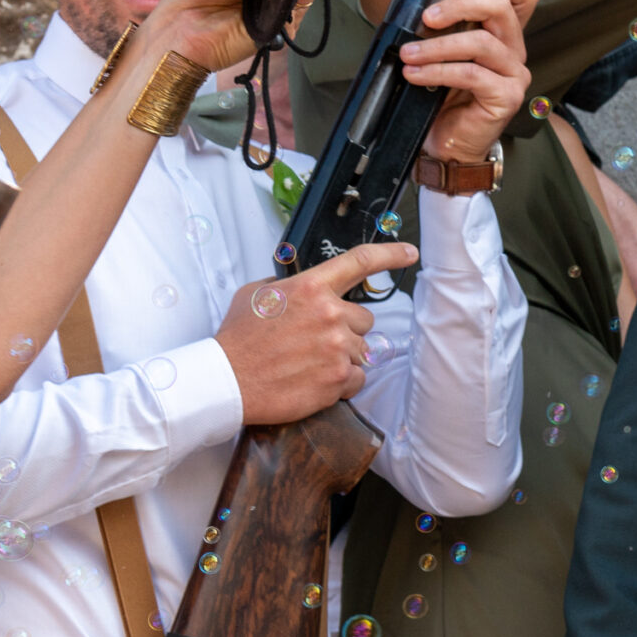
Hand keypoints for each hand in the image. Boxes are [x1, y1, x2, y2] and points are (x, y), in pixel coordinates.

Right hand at [214, 242, 418, 424]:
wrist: (226, 381)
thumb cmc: (238, 340)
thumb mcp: (256, 295)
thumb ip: (288, 286)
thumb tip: (304, 287)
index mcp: (311, 288)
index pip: (361, 262)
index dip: (391, 255)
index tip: (410, 254)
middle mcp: (330, 314)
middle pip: (364, 319)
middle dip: (345, 330)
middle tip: (312, 342)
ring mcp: (337, 347)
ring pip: (362, 349)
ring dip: (342, 357)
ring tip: (307, 363)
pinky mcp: (338, 378)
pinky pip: (357, 378)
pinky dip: (341, 382)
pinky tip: (313, 380)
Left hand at [401, 0, 539, 165]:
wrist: (448, 146)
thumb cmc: (442, 98)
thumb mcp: (443, 55)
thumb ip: (444, 29)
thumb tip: (418, 4)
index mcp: (504, 35)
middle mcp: (515, 51)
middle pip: (501, 9)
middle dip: (460, 6)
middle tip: (427, 17)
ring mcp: (514, 75)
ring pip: (482, 43)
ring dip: (438, 46)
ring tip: (408, 54)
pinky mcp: (506, 97)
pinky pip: (472, 75)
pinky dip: (438, 71)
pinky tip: (415, 74)